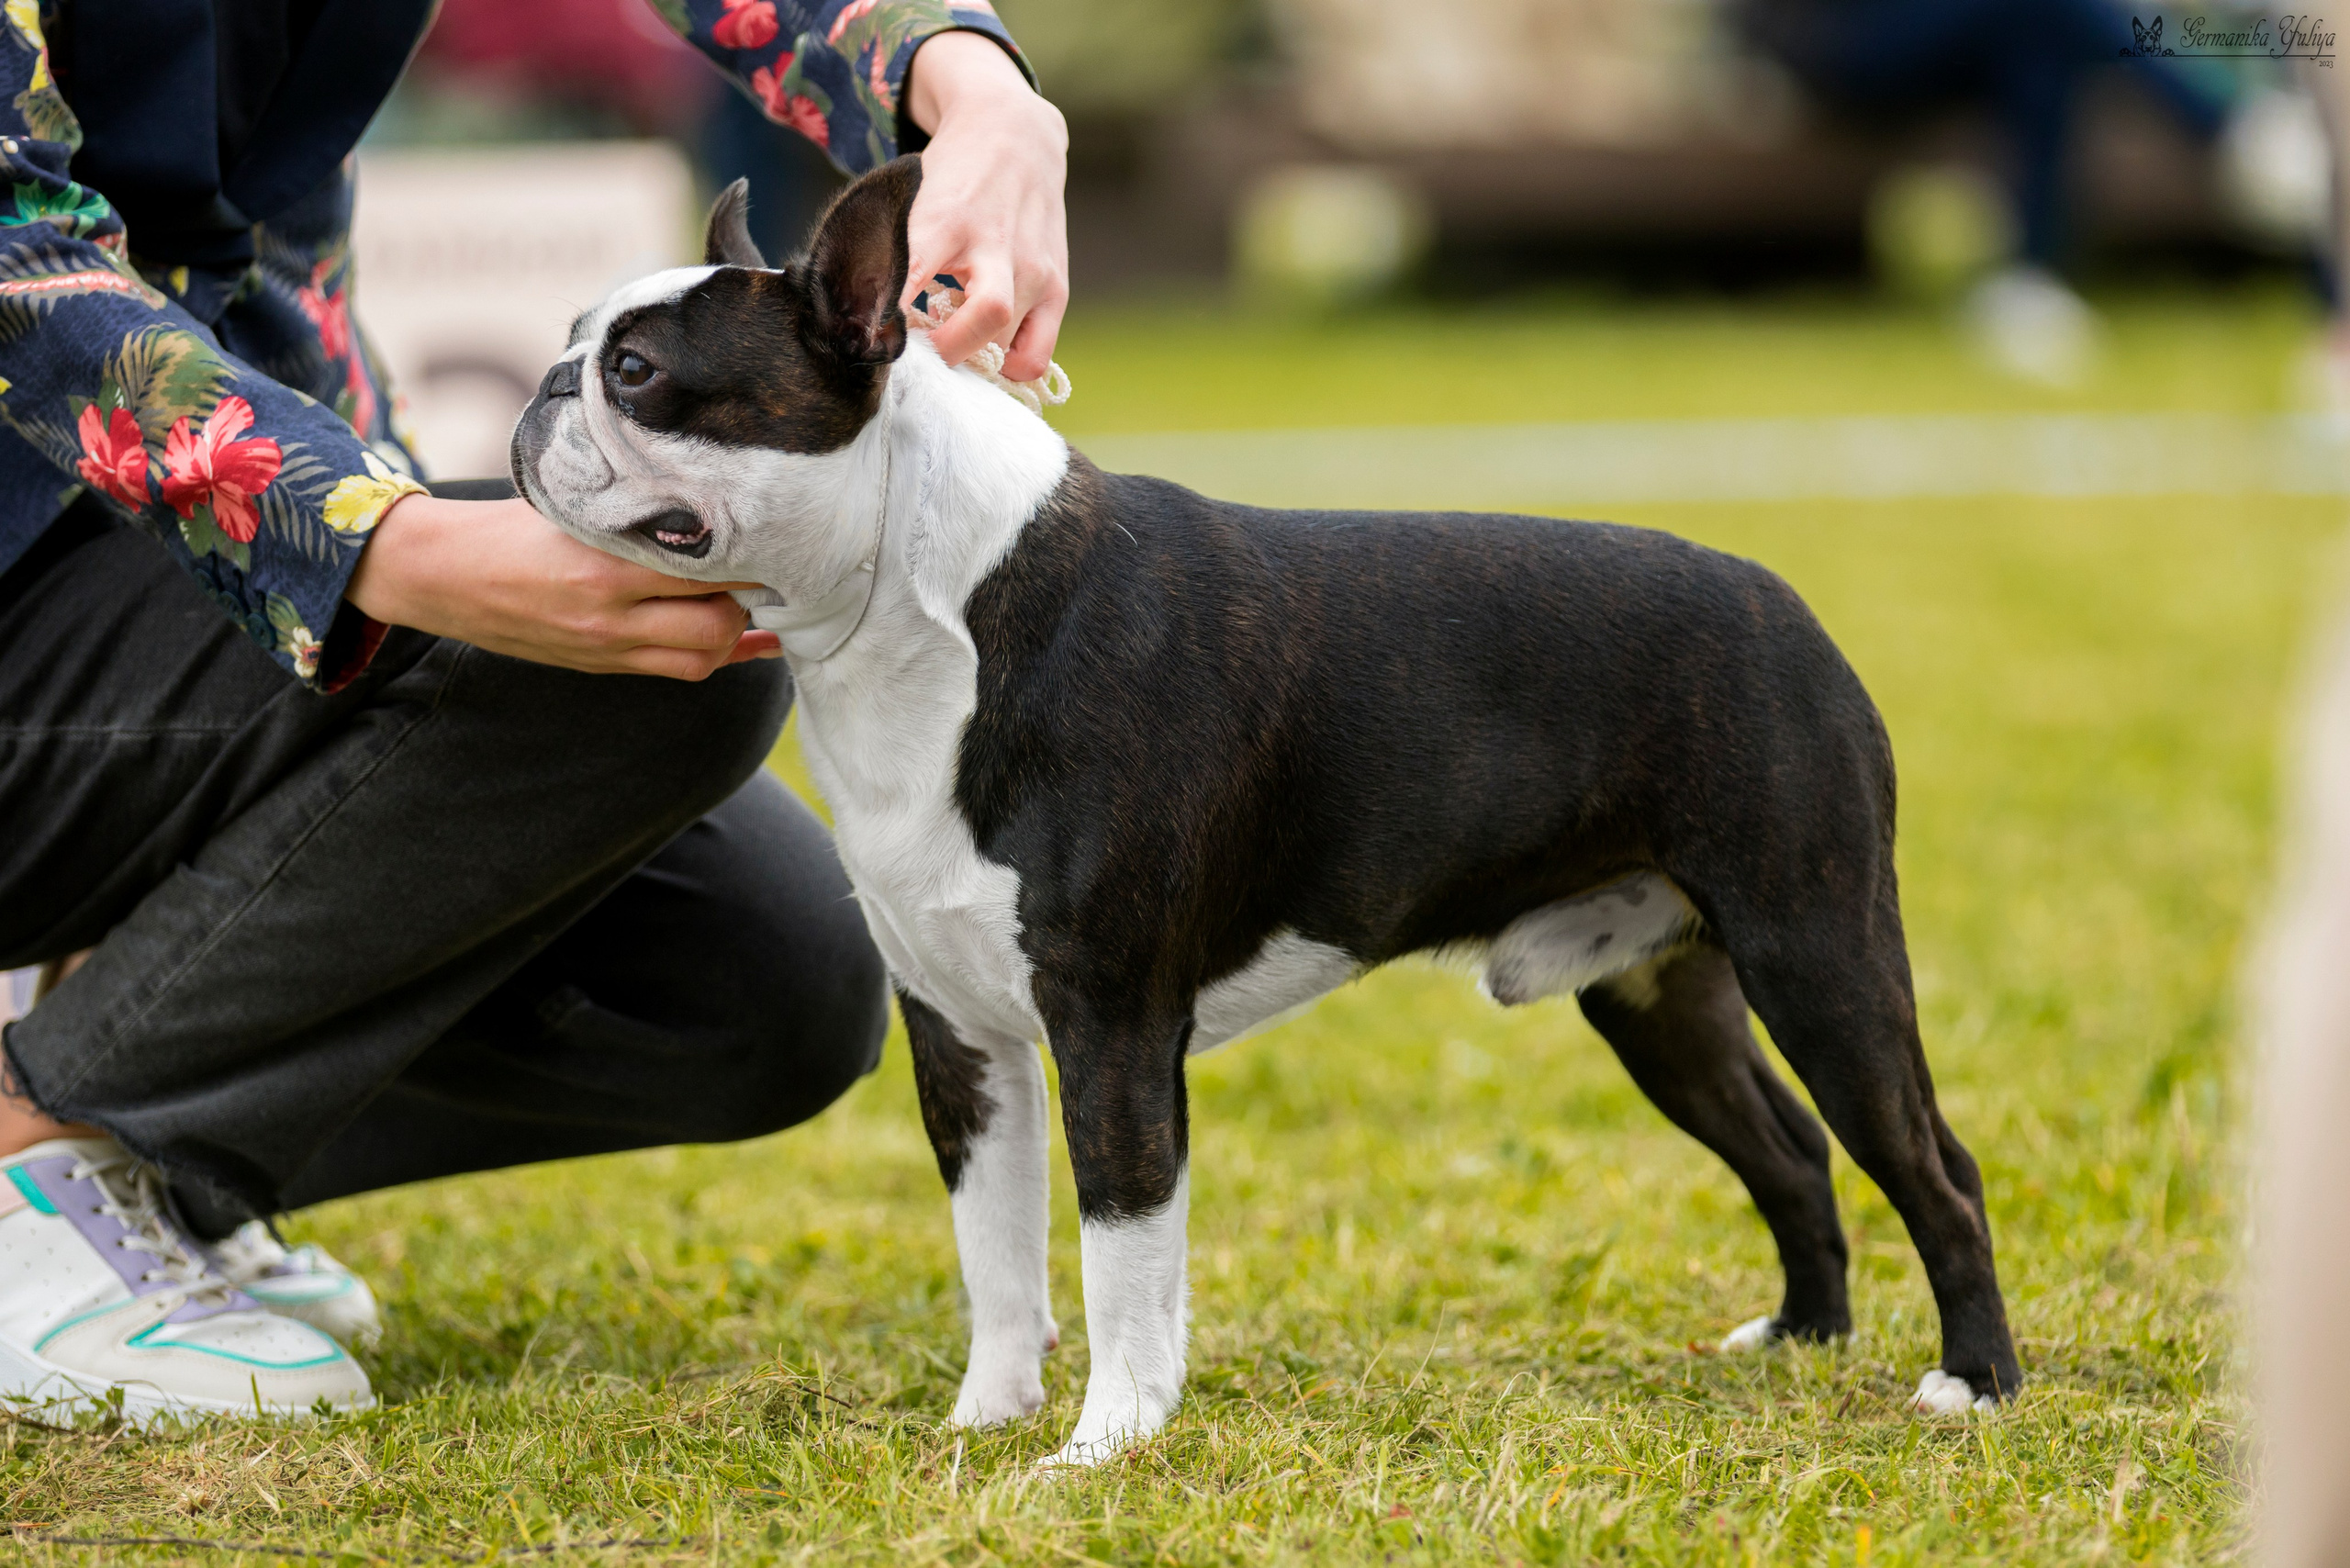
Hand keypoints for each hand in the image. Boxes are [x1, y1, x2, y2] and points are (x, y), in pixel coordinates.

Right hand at [346, 494, 781, 678]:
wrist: (443, 575)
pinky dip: (722, 657)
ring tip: (753, 596)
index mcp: (603, 570)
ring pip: (701, 658)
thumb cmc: (510, 528)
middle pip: (714, 626)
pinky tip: (759, 643)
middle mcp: (610, 618)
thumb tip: (709, 499)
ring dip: (735, 631)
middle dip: (749, 599)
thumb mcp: (573, 508)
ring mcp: (607, 649)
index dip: (746, 556)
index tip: (770, 533)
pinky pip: (678, 670)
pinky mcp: (603, 666)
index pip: (702, 571)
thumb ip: (636, 509)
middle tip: (762, 565)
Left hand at [901, 29, 1068, 380]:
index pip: (915, 278)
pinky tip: (989, 352)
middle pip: (982, 320)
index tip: (872, 347)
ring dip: (970, 359)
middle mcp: (996, 245)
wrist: (1015, 135)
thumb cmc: (951, 180)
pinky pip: (1037, 356)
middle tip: (918, 358)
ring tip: (948, 346)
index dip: (892, 322)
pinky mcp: (1056, 287)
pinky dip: (1010, 369)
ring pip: (1006, 344)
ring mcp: (1033, 268)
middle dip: (944, 353)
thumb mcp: (914, 203)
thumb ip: (894, 258)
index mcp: (945, 220)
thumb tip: (865, 325)